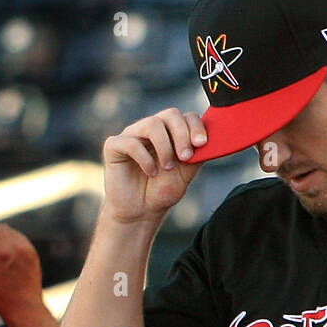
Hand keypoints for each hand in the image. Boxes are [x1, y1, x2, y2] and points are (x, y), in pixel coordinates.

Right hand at [102, 108, 207, 223]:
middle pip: (170, 114)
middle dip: (182, 134)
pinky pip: (131, 142)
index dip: (195, 126)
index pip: (185, 116)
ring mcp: (131, 135)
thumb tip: (213, 139)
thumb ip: (197, 154)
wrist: (140, 212)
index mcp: (169, 132)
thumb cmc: (161, 191)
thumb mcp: (186, 172)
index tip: (202, 144)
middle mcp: (150, 129)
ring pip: (152, 124)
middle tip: (186, 157)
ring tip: (167, 167)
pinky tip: (150, 172)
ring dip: (164, 147)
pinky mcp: (114, 146)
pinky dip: (145, 158)